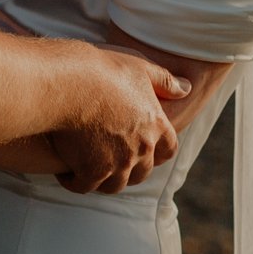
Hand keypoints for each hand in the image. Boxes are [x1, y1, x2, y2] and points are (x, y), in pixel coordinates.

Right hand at [51, 46, 186, 194]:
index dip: (157, 153)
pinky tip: (66, 173)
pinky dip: (76, 182)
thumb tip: (187, 89)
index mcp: (155, 125)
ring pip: (115, 185)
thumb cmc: (103, 70)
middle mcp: (141, 149)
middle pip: (141, 173)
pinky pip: (85, 186)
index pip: (168, 150)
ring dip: (104, 180)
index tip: (143, 150)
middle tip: (111, 161)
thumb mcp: (139, 67)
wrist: (70, 84)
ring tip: (88, 170)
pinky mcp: (92, 171)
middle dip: (129, 170)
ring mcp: (118, 163)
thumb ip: (164, 81)